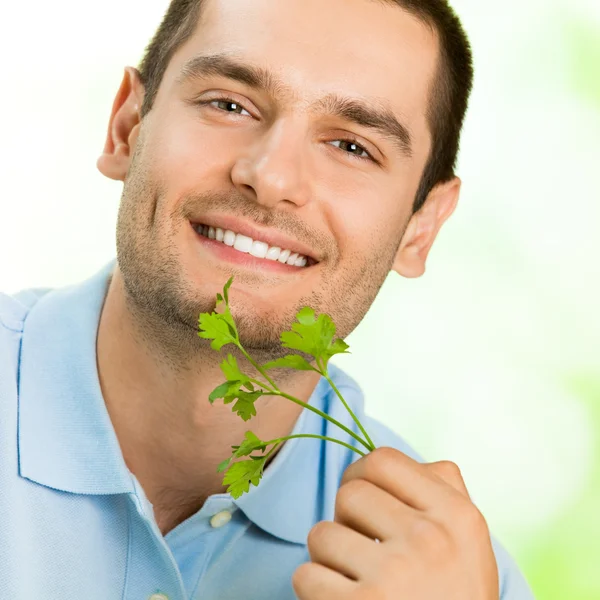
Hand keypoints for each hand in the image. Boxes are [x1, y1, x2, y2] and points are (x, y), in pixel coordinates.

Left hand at [292, 447, 498, 599]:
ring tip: (355, 581)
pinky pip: (306, 576)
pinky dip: (315, 590)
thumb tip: (387, 461)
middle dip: (345, 519)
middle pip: (349, 494)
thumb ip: (443, 491)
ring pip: (321, 534)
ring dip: (328, 558)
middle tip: (362, 549)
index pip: (383, 460)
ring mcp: (394, 576)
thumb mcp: (470, 543)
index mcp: (457, 516)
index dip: (361, 474)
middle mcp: (429, 540)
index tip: (362, 500)